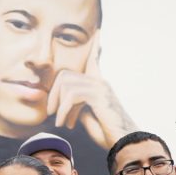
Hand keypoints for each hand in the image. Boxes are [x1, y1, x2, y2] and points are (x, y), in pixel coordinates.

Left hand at [47, 31, 135, 148]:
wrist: (124, 143)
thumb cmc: (107, 132)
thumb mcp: (87, 117)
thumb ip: (77, 105)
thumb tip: (65, 103)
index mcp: (99, 85)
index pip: (94, 60)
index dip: (95, 46)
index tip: (98, 31)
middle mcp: (101, 82)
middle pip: (66, 75)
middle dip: (53, 93)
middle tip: (51, 112)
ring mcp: (101, 87)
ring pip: (67, 84)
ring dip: (58, 105)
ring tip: (60, 121)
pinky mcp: (100, 96)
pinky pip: (72, 95)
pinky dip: (64, 111)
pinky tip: (65, 123)